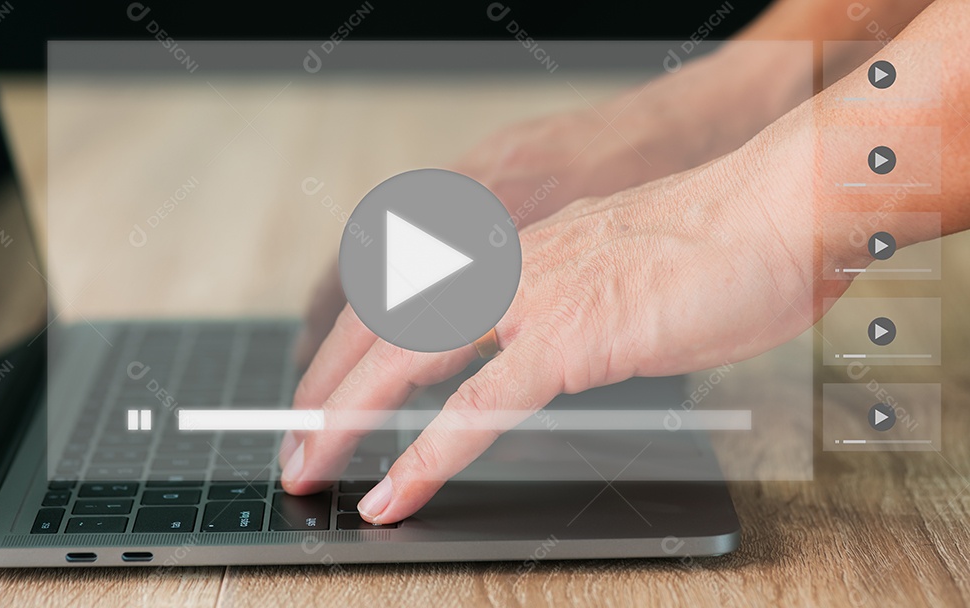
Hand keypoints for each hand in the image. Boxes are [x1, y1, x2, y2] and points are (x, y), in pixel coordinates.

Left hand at [281, 109, 850, 522]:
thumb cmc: (721, 243)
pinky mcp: (570, 337)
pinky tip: (393, 493)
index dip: (361, 342)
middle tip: (291, 438)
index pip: (413, 292)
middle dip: (327, 384)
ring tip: (308, 465)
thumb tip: (562, 335)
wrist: (780, 208)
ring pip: (407, 358)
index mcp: (520, 247)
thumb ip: (577, 297)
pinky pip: (477, 410)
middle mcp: (511, 262)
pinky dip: (426, 457)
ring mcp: (535, 296)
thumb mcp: (622, 266)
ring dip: (347, 417)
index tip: (329, 384)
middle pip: (387, 322)